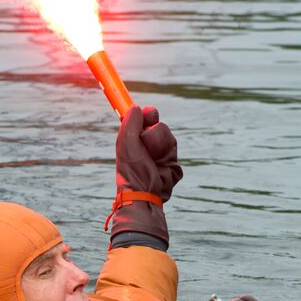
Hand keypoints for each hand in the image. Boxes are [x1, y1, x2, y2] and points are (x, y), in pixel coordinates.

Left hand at [109, 106, 182, 248]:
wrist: (146, 193)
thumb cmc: (131, 170)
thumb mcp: (126, 143)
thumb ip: (130, 123)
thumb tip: (136, 107)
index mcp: (133, 139)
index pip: (145, 118)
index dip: (148, 114)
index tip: (149, 114)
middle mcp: (147, 145)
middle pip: (159, 125)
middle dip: (154, 134)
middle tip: (147, 145)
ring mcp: (160, 153)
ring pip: (168, 136)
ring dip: (160, 145)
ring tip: (153, 159)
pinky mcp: (171, 161)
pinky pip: (174, 149)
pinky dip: (167, 155)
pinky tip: (161, 166)